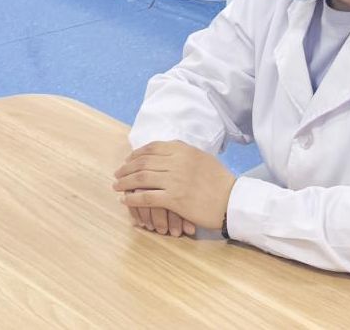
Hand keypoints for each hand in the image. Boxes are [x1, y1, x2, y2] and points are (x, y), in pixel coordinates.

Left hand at [113, 141, 236, 229]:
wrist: (233, 200)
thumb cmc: (219, 180)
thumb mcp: (201, 157)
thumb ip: (182, 152)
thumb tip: (164, 150)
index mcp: (182, 150)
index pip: (151, 148)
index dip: (135, 155)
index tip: (128, 160)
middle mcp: (176, 162)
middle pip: (142, 163)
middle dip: (125, 169)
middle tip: (117, 174)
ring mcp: (174, 181)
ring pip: (140, 179)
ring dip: (124, 183)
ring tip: (116, 187)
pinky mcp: (174, 199)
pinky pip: (146, 197)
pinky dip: (132, 199)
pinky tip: (125, 200)